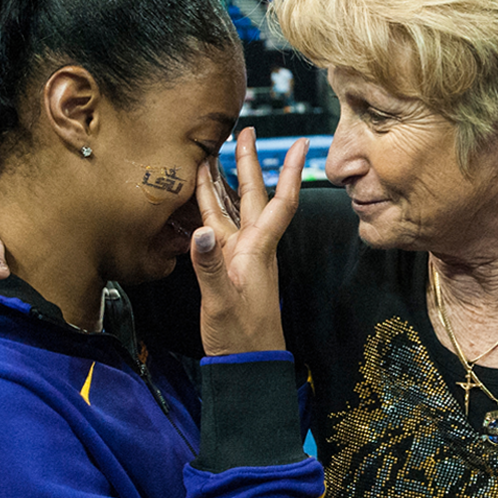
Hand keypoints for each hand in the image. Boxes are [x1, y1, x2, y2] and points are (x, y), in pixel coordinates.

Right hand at [190, 130, 305, 355]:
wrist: (247, 366)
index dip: (290, 172)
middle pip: (252, 196)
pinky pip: (215, 231)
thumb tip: (201, 231)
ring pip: (230, 211)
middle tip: (244, 131)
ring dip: (222, 183)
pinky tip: (195, 202)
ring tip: (213, 155)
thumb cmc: (242, 337)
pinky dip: (205, 212)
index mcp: (258, 250)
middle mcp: (251, 248)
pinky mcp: (226, 269)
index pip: (280, 202)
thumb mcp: (223, 301)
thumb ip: (211, 267)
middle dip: (248, 163)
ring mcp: (238, 258)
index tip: (302, 143)